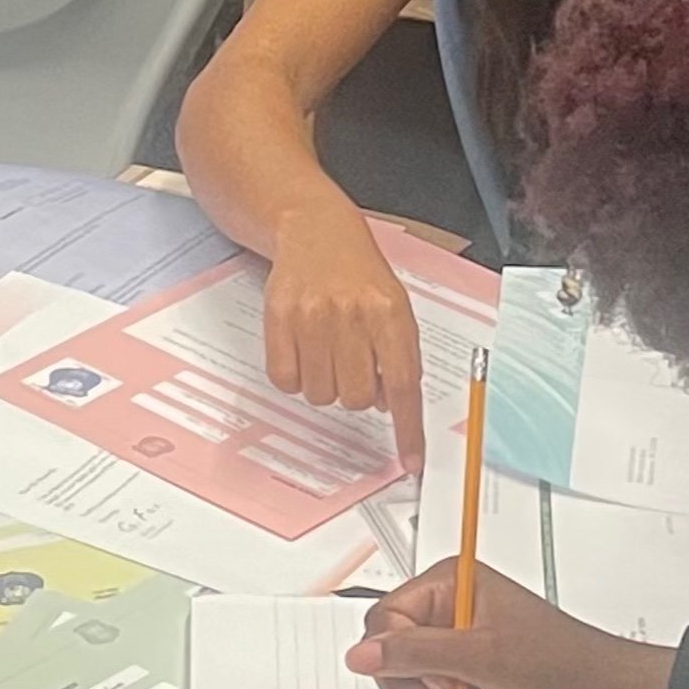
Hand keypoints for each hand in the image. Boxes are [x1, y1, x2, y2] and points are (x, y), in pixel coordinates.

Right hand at [261, 202, 422, 448]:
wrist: (315, 228)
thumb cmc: (359, 273)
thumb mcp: (394, 305)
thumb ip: (397, 354)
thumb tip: (388, 406)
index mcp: (390, 312)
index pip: (403, 384)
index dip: (408, 428)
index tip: (411, 461)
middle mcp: (351, 314)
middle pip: (357, 398)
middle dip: (357, 391)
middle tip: (352, 363)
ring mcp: (311, 316)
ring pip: (320, 395)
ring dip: (325, 384)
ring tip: (327, 349)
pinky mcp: (277, 317)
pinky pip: (285, 380)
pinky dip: (295, 377)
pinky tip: (302, 349)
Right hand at [348, 565, 664, 688]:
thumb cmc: (563, 662)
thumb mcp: (482, 655)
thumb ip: (416, 653)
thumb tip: (362, 654)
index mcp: (449, 585)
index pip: (385, 620)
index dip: (398, 657)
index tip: (429, 678)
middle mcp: (449, 616)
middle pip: (393, 661)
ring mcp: (460, 654)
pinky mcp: (470, 686)